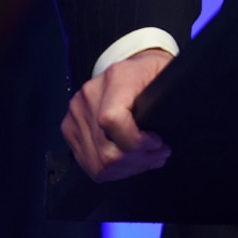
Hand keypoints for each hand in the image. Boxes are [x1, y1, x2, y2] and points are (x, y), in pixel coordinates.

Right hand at [61, 48, 173, 181]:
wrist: (132, 68)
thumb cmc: (152, 73)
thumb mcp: (167, 75)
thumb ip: (166, 98)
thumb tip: (165, 129)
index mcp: (116, 78)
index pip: (112, 120)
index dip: (135, 141)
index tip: (157, 142)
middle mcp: (89, 95)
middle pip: (106, 149)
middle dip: (139, 160)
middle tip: (160, 154)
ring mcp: (76, 113)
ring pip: (97, 162)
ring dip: (127, 168)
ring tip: (147, 159)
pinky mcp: (70, 128)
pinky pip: (88, 163)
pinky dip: (112, 169)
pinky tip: (130, 162)